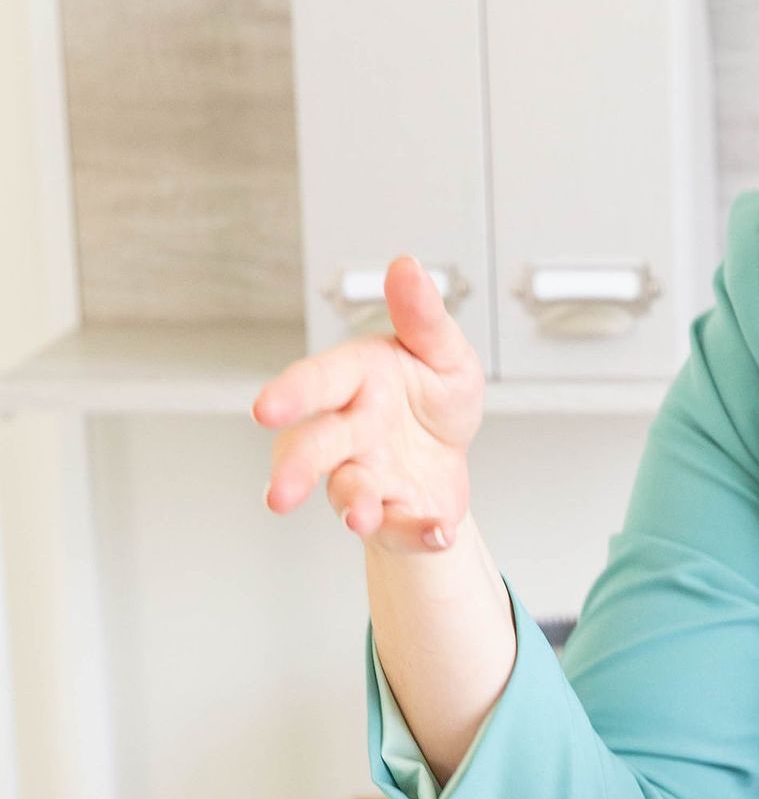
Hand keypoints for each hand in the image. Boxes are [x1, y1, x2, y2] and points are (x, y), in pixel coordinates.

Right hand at [253, 257, 483, 553]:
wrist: (451, 455)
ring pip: (346, 493)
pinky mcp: (392, 515)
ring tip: (360, 517)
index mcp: (358, 380)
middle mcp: (350, 430)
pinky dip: (417, 533)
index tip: (266, 409)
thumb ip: (423, 318)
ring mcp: (366, 475)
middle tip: (279, 493)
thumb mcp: (443, 352)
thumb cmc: (434, 395)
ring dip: (352, 505)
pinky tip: (438, 532)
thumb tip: (405, 266)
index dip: (292, 395)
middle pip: (314, 447)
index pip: (318, 382)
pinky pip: (398, 528)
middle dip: (295, 469)